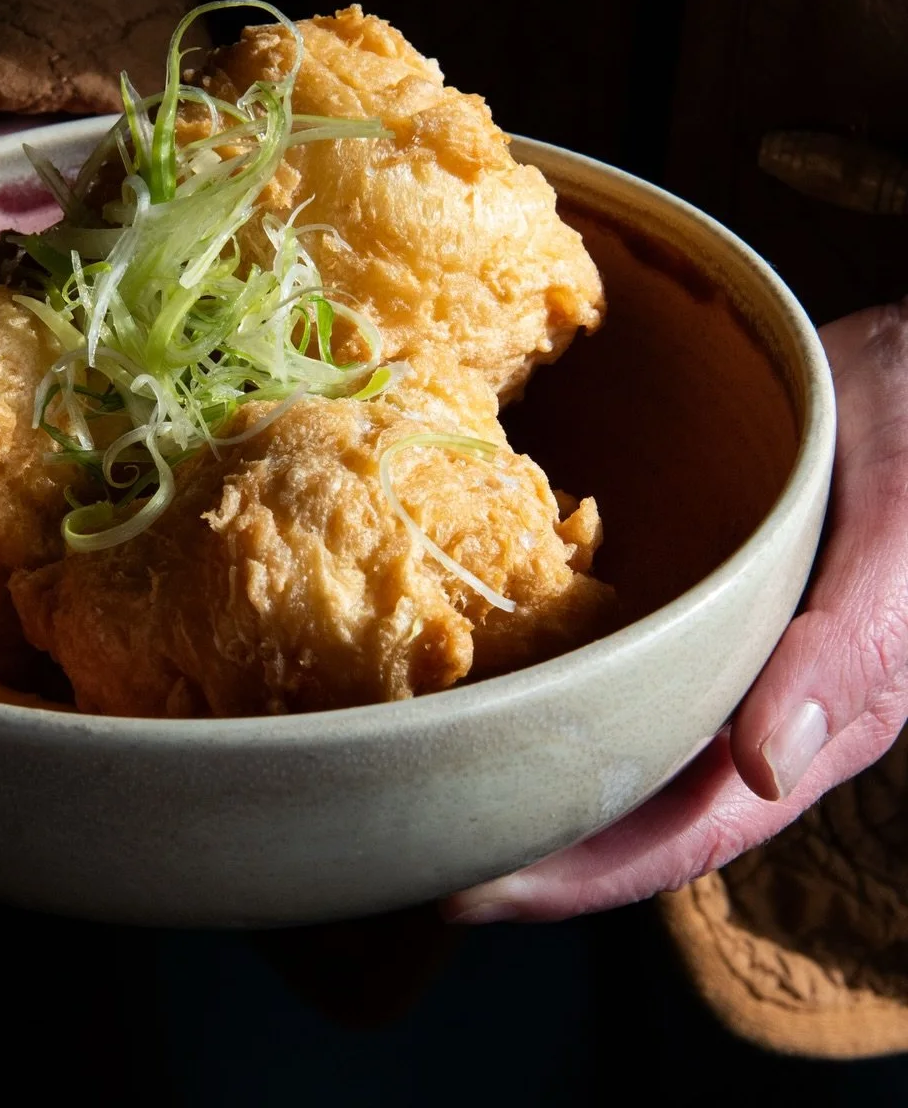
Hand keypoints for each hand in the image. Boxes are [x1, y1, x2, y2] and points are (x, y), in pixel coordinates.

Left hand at [444, 298, 907, 923]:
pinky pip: (592, 639)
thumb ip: (850, 651)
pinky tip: (454, 652)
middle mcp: (739, 698)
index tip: (469, 894)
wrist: (897, 363)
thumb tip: (761, 771)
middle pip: (619, 797)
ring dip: (513, 752)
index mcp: (807, 723)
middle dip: (518, 832)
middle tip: (400, 842)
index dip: (578, 879)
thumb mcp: (896, 540)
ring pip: (598, 725)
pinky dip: (531, 660)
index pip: (683, 836)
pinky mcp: (667, 583)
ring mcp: (699, 642)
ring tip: (406, 766)